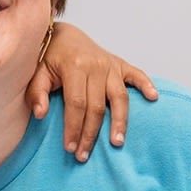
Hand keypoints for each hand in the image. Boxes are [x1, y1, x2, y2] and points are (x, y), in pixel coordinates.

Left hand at [26, 22, 158, 161]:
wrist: (62, 35)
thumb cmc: (48, 57)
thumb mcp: (36, 72)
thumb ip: (37, 92)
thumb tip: (40, 114)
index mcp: (74, 67)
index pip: (76, 104)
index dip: (73, 128)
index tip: (70, 148)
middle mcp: (96, 65)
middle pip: (97, 106)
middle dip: (90, 134)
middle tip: (83, 155)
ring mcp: (110, 64)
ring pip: (120, 97)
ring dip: (120, 121)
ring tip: (117, 142)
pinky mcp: (120, 64)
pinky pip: (136, 74)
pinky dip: (146, 84)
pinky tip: (153, 97)